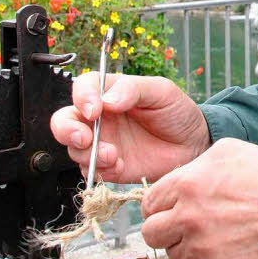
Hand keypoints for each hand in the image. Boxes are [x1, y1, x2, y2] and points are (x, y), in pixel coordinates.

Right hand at [49, 73, 209, 183]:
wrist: (193, 144)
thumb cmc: (177, 112)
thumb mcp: (161, 91)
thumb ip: (133, 89)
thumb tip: (107, 101)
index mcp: (110, 93)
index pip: (83, 88)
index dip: (82, 97)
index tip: (94, 110)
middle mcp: (100, 118)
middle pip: (64, 120)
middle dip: (67, 129)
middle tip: (85, 137)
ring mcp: (102, 143)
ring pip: (74, 148)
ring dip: (87, 153)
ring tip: (113, 155)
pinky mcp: (109, 166)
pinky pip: (91, 171)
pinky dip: (100, 170)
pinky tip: (119, 165)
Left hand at [140, 138, 257, 258]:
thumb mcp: (230, 151)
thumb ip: (196, 165)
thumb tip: (180, 178)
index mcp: (188, 185)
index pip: (150, 203)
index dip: (162, 205)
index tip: (172, 208)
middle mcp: (189, 217)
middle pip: (152, 233)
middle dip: (167, 229)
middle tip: (189, 224)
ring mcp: (202, 248)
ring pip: (177, 254)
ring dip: (192, 245)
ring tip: (221, 232)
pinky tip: (236, 244)